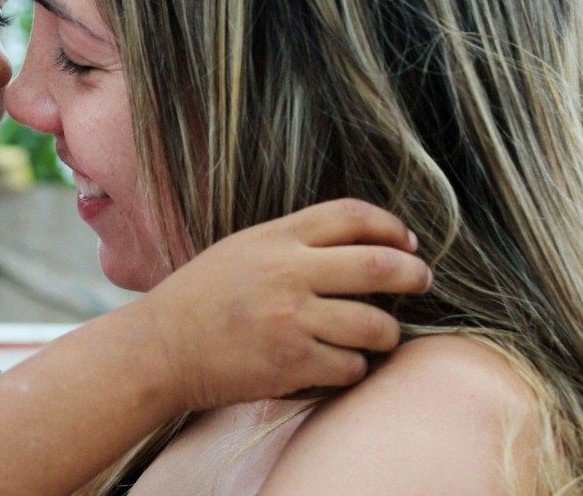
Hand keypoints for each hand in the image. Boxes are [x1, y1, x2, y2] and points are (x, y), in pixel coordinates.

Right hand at [135, 198, 431, 411]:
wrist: (160, 347)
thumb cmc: (200, 298)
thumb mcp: (243, 249)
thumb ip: (294, 243)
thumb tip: (359, 245)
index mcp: (276, 238)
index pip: (351, 215)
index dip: (391, 225)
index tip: (408, 241)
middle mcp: (288, 272)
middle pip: (380, 265)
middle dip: (414, 274)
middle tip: (422, 280)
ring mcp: (292, 319)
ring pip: (376, 325)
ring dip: (387, 332)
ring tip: (379, 334)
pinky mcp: (292, 362)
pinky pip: (351, 366)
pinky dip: (354, 367)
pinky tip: (338, 362)